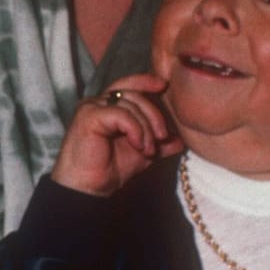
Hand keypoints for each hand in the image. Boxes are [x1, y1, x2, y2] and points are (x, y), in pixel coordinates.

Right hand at [49, 74, 179, 196]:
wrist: (89, 188)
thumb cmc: (109, 170)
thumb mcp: (142, 153)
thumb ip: (158, 143)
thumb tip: (180, 140)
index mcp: (108, 107)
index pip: (128, 85)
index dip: (145, 81)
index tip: (164, 86)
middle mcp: (97, 103)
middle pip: (134, 94)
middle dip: (154, 114)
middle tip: (163, 137)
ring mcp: (92, 108)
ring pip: (129, 103)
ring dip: (146, 128)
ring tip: (148, 150)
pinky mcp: (89, 116)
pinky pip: (121, 114)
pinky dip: (135, 129)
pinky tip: (138, 145)